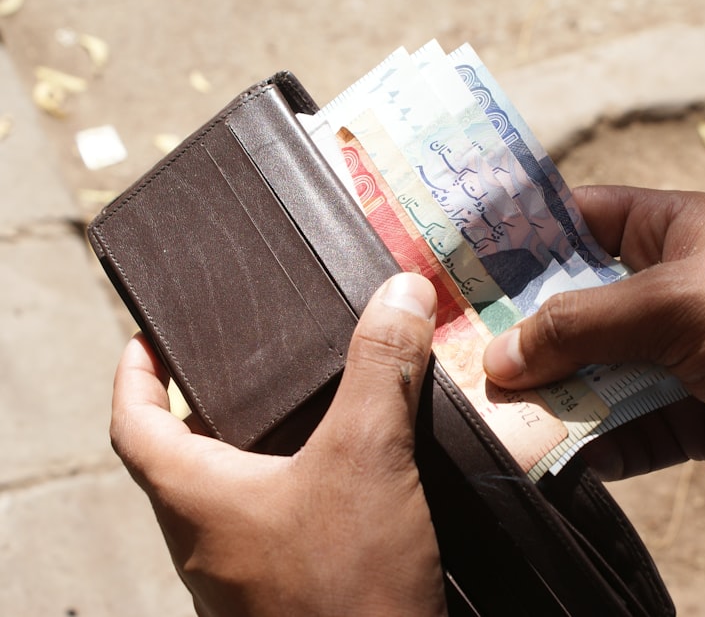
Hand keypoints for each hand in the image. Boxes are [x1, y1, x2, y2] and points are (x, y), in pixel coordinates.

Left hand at [111, 273, 446, 616]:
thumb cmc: (345, 587)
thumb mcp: (366, 455)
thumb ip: (379, 369)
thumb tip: (400, 292)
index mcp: (196, 498)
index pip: (132, 424)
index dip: (133, 374)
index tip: (149, 338)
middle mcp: (209, 539)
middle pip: (185, 456)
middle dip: (214, 404)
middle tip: (254, 363)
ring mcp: (247, 574)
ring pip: (237, 495)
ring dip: (263, 449)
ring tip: (314, 408)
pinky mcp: (290, 593)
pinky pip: (280, 527)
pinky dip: (304, 490)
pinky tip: (357, 478)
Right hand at [483, 186, 704, 500]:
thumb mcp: (669, 303)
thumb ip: (579, 325)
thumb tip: (500, 354)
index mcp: (668, 231)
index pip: (580, 218)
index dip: (524, 237)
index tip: (465, 264)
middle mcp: (667, 288)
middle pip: (577, 305)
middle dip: (527, 332)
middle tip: (467, 352)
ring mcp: (677, 353)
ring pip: (596, 371)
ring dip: (556, 394)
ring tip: (503, 411)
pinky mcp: (689, 413)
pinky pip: (627, 427)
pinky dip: (598, 443)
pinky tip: (566, 456)